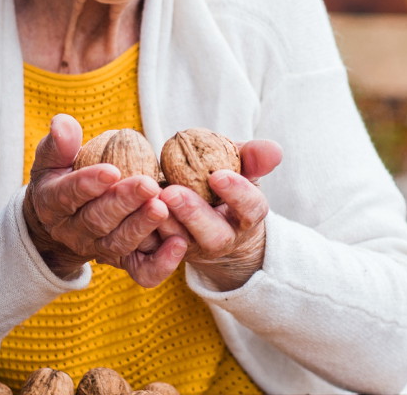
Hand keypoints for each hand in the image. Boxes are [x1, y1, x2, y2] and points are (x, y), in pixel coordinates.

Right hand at [22, 114, 187, 286]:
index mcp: (52, 204)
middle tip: (148, 185)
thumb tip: (63, 123)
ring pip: (119, 244)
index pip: (67, 195)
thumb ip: (59, 144)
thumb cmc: (60, 178)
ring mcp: (98, 249)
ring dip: (142, 226)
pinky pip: (141, 270)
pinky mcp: (122, 262)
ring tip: (163, 207)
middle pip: (97, 221)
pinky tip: (179, 244)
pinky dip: (161, 264)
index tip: (111, 170)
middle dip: (124, 203)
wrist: (62, 221)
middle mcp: (73, 232)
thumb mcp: (51, 160)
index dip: (88, 184)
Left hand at [156, 138, 282, 290]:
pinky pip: (152, 254)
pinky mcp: (164, 256)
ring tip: (148, 198)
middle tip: (171, 192)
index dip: (237, 194)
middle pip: (213, 236)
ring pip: (179, 243)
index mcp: (245, 217)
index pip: (250, 209)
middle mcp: (221, 239)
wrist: (202, 213)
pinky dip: (142, 234)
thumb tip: (273, 150)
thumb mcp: (241, 167)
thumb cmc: (223, 183)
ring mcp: (192, 250)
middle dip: (193, 215)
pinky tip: (132, 212)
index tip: (218, 175)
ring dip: (163, 222)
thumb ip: (253, 157)